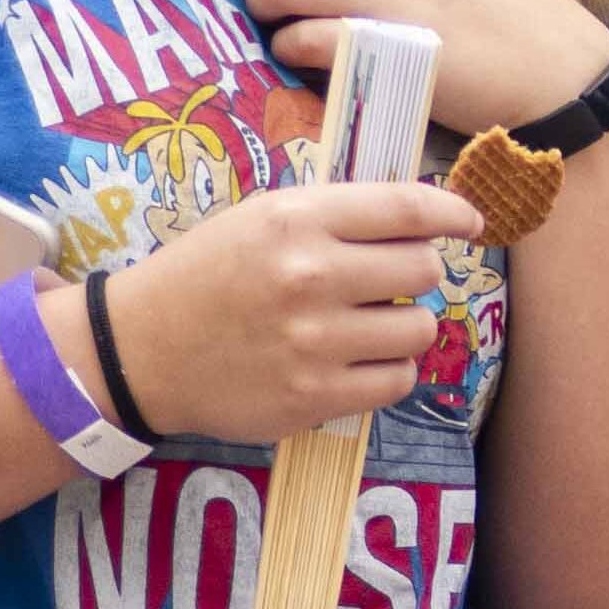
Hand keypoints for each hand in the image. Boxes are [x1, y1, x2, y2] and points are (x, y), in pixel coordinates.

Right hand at [90, 176, 478, 443]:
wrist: (140, 350)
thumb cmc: (206, 275)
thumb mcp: (260, 217)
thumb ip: (335, 214)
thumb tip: (422, 215)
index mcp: (297, 219)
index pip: (408, 210)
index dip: (452, 214)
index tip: (469, 222)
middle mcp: (311, 277)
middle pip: (423, 270)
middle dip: (414, 272)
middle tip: (385, 280)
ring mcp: (314, 342)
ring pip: (419, 329)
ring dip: (404, 325)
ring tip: (367, 323)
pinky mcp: (314, 397)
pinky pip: (397, 381)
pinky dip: (388, 371)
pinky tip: (357, 360)